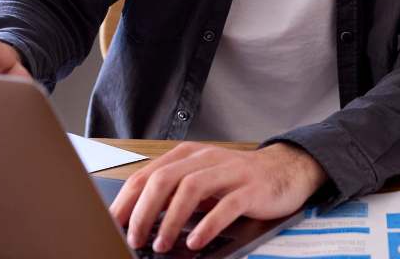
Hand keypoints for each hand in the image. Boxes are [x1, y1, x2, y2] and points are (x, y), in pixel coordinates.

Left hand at [110, 142, 325, 251]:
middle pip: (165, 179)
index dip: (128, 200)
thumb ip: (174, 192)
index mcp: (188, 155)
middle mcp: (206, 159)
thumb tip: (138, 220)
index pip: (147, 174)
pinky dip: (207, 225)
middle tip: (135, 237)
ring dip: (171, 218)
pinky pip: (226, 206)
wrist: (285, 169)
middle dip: (144, 210)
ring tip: (160, 243)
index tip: (114, 223)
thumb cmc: (236, 179)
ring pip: (191, 188)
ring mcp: (230, 172)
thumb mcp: (201, 180)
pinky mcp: (251, 188)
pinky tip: (195, 241)